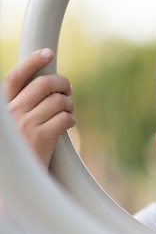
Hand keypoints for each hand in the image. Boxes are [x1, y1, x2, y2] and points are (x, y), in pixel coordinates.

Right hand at [2, 49, 74, 167]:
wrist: (18, 180)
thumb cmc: (21, 149)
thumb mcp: (16, 124)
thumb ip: (27, 104)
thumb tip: (52, 84)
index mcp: (3, 107)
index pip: (15, 77)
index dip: (32, 62)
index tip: (47, 53)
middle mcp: (11, 113)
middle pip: (44, 84)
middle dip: (62, 83)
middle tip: (68, 90)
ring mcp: (25, 125)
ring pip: (58, 101)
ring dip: (68, 105)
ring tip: (67, 112)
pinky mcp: (41, 137)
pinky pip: (65, 118)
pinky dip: (71, 120)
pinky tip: (67, 125)